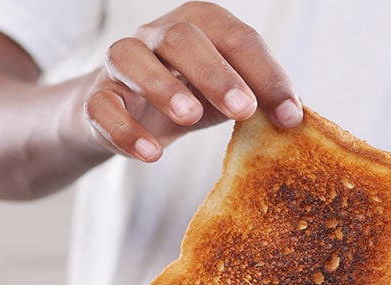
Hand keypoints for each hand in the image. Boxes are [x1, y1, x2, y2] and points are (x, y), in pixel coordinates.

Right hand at [81, 1, 301, 161]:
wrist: (120, 115)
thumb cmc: (187, 96)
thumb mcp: (225, 95)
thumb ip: (256, 100)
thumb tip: (294, 118)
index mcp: (199, 25)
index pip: (236, 38)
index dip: (266, 74)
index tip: (289, 115)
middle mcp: (156, 35)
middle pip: (181, 37)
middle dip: (215, 73)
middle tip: (243, 110)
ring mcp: (120, 63)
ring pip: (131, 59)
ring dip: (163, 87)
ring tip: (191, 118)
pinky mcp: (95, 98)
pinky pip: (102, 106)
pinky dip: (126, 129)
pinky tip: (152, 154)